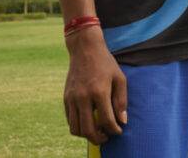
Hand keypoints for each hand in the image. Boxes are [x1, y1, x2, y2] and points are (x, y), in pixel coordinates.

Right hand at [63, 27, 127, 145]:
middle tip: (106, 137)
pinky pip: (69, 120)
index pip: (106, 121)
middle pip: (88, 130)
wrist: (85, 49)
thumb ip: (121, 101)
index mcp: (99, 92)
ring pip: (75, 128)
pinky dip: (78, 125)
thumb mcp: (120, 78)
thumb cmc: (105, 63)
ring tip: (97, 131)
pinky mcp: (66, 98)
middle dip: (99, 139)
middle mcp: (83, 97)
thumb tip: (122, 121)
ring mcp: (72, 98)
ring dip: (86, 135)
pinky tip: (88, 121)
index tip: (118, 131)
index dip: (114, 130)